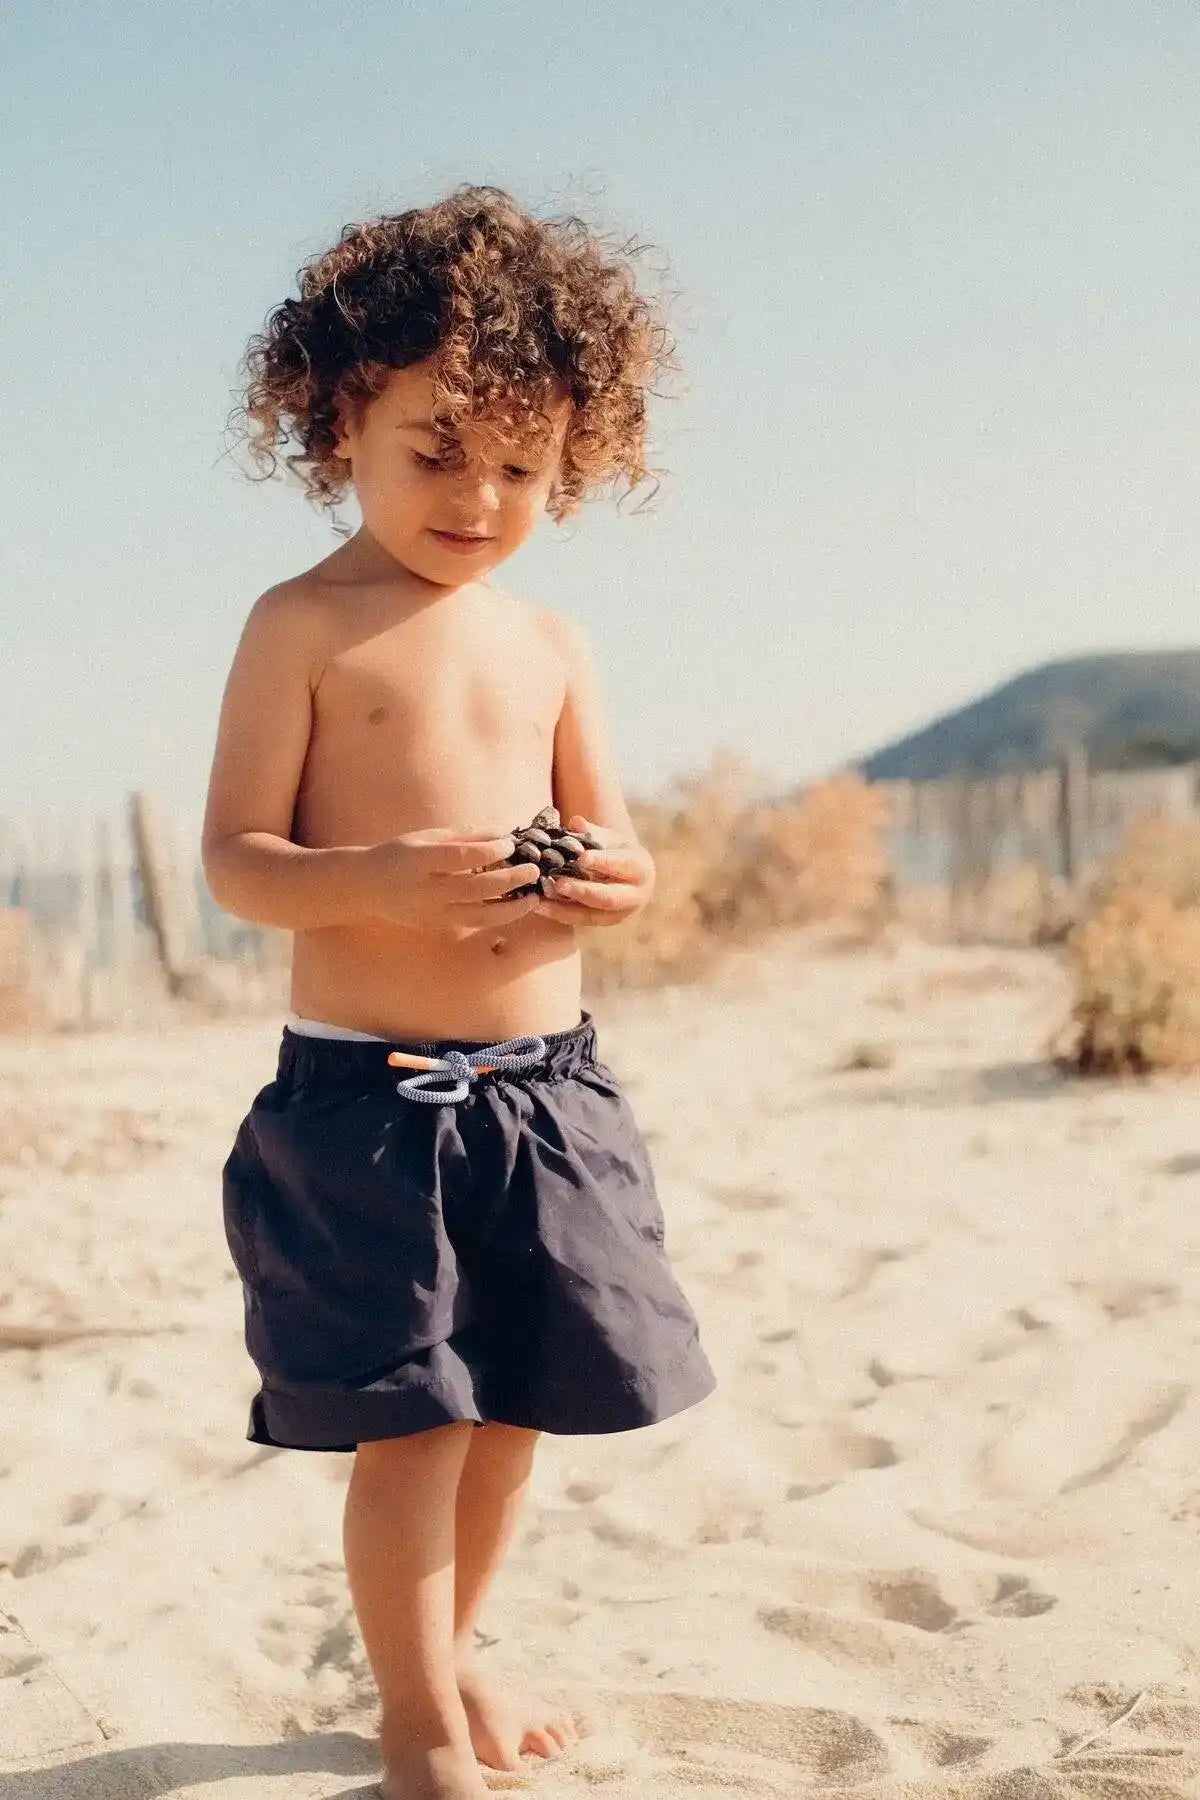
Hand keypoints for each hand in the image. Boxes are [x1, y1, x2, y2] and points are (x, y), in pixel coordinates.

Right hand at [362, 827, 541, 927]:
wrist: (365, 887)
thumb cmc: (398, 854)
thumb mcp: (425, 837)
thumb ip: (463, 836)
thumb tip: (501, 832)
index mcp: (419, 861)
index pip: (460, 857)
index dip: (489, 851)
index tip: (510, 843)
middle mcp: (425, 890)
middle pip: (474, 889)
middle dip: (509, 881)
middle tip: (532, 871)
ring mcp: (431, 913)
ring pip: (478, 916)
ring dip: (510, 909)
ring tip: (533, 898)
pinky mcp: (436, 927)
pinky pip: (471, 923)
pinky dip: (495, 916)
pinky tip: (513, 907)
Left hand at [536, 816, 655, 929]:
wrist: (629, 878)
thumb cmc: (617, 852)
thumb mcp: (610, 839)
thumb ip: (592, 832)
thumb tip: (575, 822)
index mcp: (640, 869)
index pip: (622, 865)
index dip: (602, 862)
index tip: (582, 857)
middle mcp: (634, 896)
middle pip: (608, 897)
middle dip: (582, 891)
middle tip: (559, 883)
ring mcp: (618, 915)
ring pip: (591, 915)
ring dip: (563, 907)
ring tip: (540, 899)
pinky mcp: (601, 923)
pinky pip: (578, 920)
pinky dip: (557, 913)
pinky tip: (537, 906)